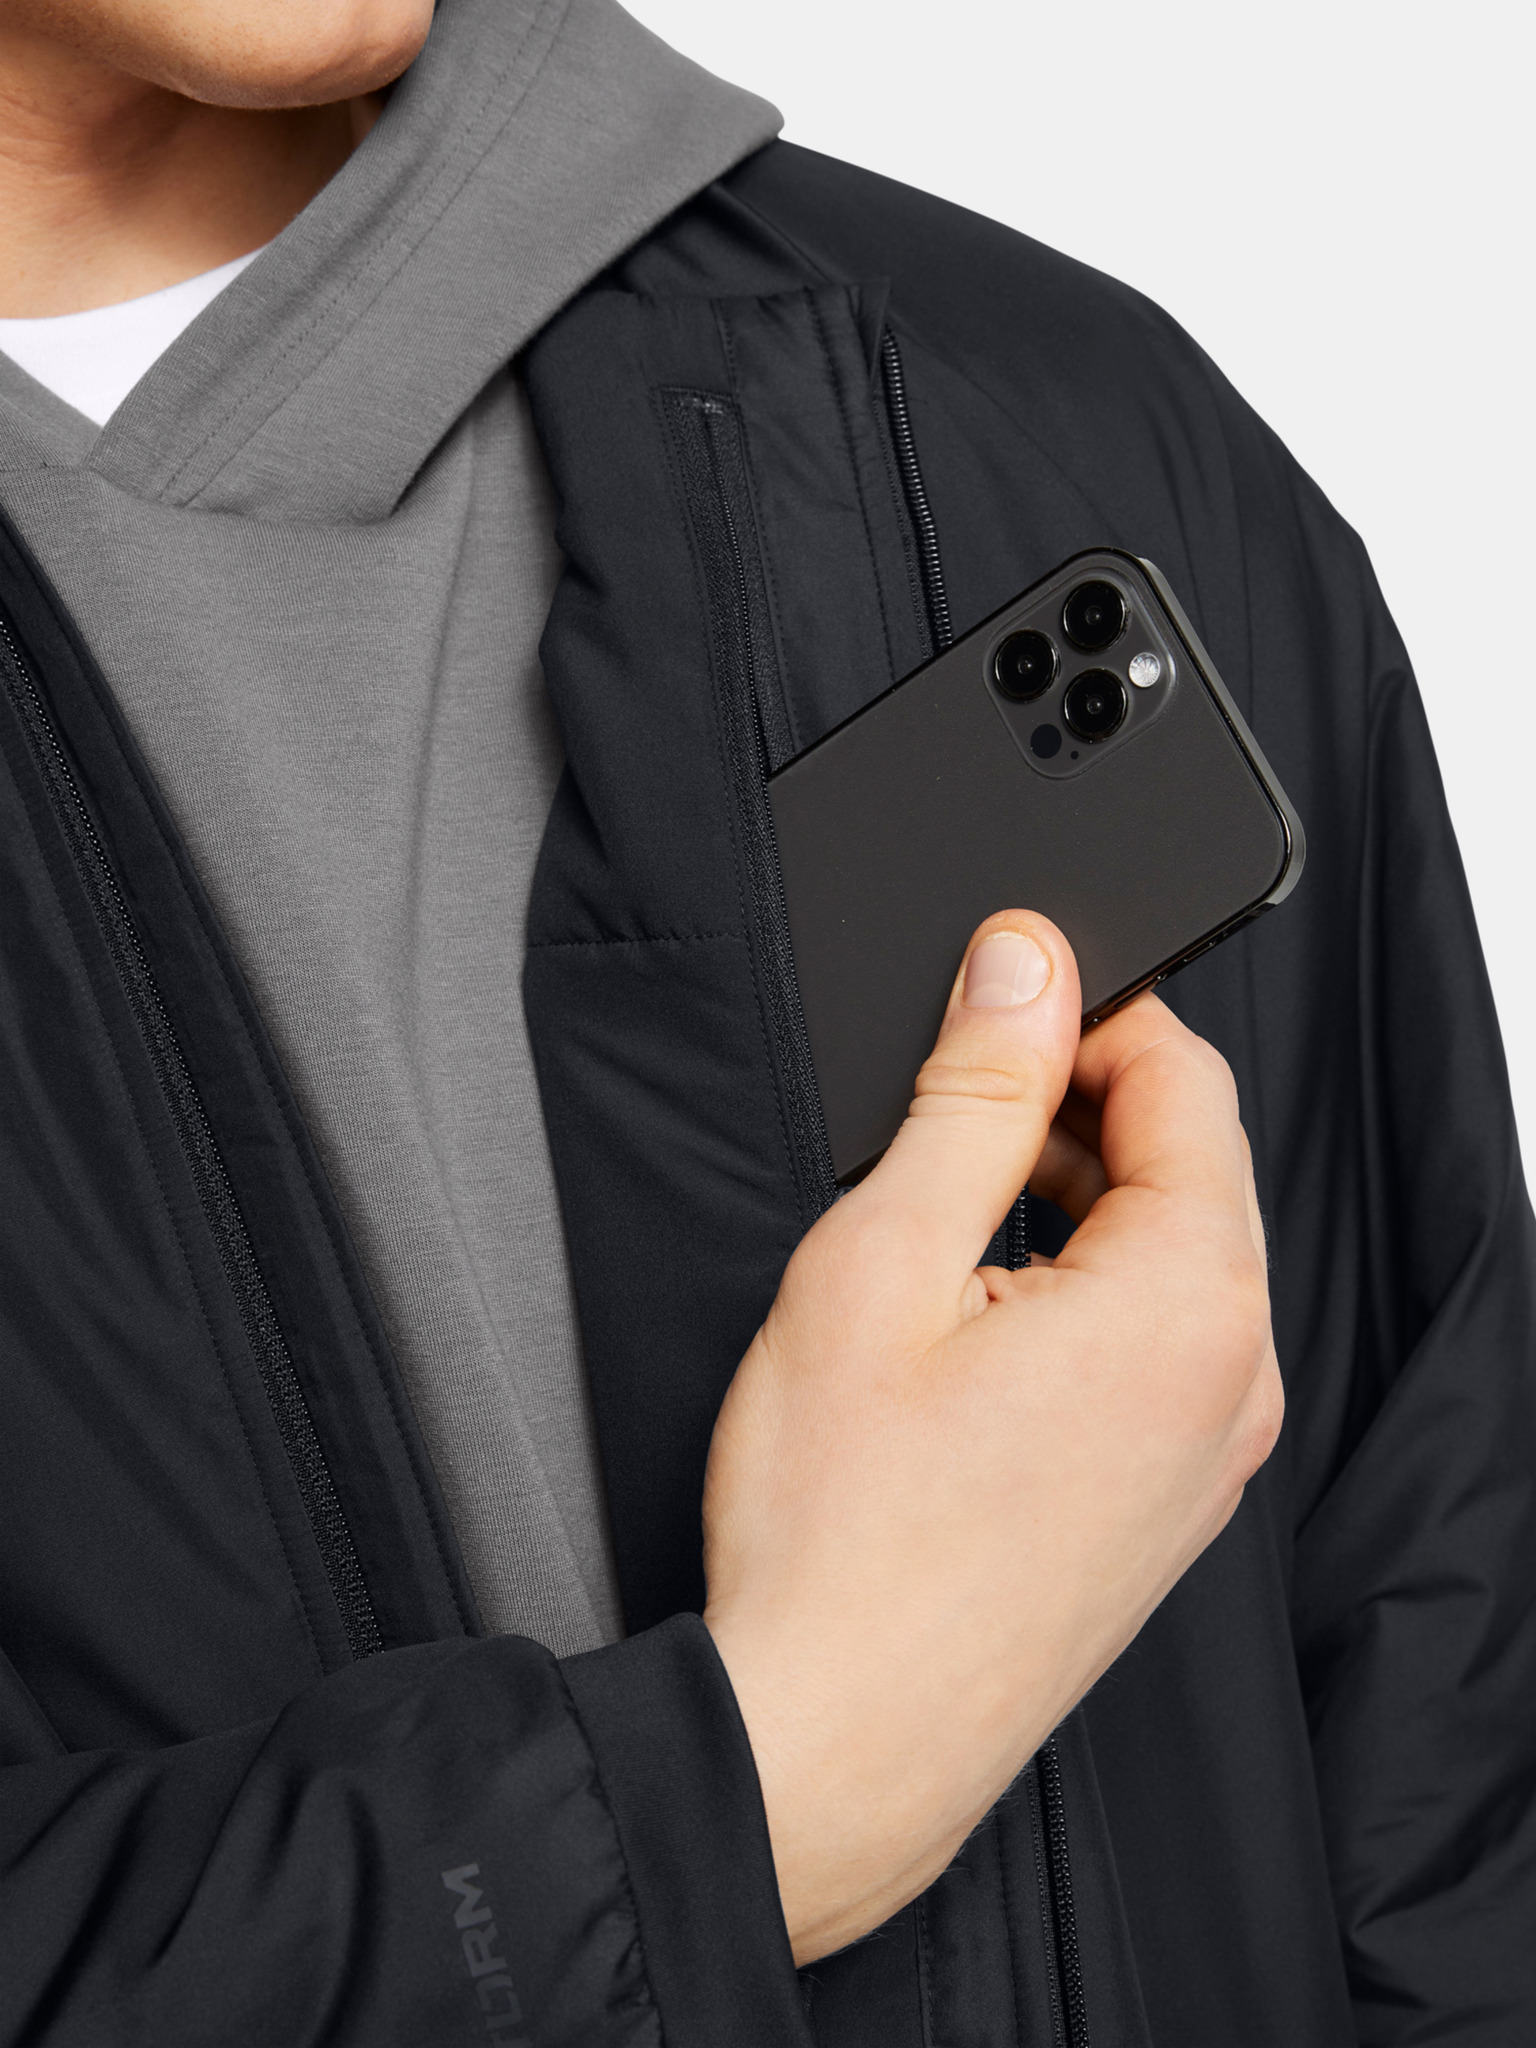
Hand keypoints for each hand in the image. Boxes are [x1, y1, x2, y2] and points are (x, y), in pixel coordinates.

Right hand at [702, 910, 1281, 1962]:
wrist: (830, 1739)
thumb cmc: (839, 1530)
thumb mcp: (883, 1258)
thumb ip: (974, 1095)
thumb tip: (1025, 969)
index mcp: (1190, 1302)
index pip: (1188, 1081)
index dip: (1090, 1013)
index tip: (1002, 1001)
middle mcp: (1234, 1383)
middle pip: (1191, 1169)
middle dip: (1081, 1110)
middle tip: (952, 1112)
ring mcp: (1210, 1460)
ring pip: (1173, 1261)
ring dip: (1077, 1204)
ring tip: (946, 1222)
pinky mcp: (1169, 1510)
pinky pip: (1159, 1352)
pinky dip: (1086, 1298)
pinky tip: (980, 1321)